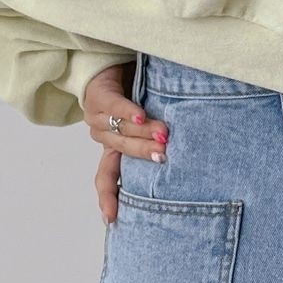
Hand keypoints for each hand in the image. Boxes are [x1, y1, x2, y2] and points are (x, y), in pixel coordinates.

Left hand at [81, 64, 169, 223]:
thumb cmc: (138, 96)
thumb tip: (184, 159)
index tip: (111, 219)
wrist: (112, 63)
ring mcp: (98, 116)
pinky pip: (115, 106)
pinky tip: (140, 115)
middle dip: (145, 153)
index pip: (107, 177)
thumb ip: (159, 141)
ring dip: (143, 132)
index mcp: (112, 149)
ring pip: (122, 129)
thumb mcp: (147, 124)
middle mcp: (102, 135)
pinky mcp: (99, 96)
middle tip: (165, 155)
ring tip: (164, 133)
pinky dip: (128, 111)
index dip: (108, 197)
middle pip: (123, 151)